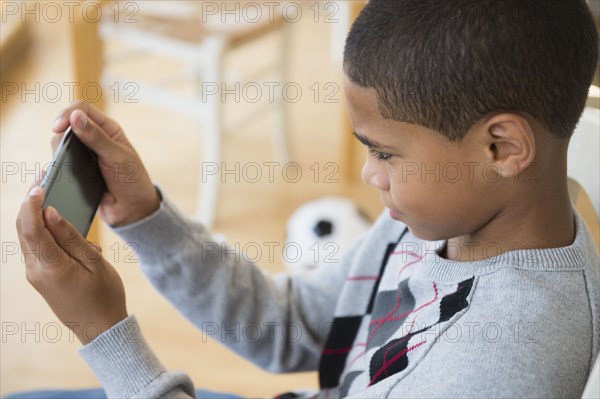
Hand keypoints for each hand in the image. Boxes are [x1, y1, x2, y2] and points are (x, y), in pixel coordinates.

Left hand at [16, 183, 127, 344]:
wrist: (100, 327)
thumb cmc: (104, 295)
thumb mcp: (95, 262)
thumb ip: (71, 237)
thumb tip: (51, 213)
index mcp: (52, 267)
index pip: (32, 228)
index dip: (32, 203)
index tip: (39, 183)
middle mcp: (35, 271)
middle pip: (23, 229)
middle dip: (30, 203)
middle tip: (42, 178)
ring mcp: (34, 274)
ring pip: (26, 236)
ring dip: (33, 214)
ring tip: (47, 192)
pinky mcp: (39, 276)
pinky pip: (34, 246)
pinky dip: (40, 229)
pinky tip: (54, 218)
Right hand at [52, 100, 159, 226]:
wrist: (132, 210)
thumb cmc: (132, 180)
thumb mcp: (116, 157)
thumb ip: (96, 137)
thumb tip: (75, 116)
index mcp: (108, 129)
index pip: (82, 109)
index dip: (66, 114)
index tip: (57, 127)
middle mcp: (95, 138)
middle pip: (66, 127)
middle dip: (61, 138)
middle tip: (64, 155)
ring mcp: (85, 155)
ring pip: (61, 146)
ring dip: (60, 156)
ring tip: (71, 169)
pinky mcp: (78, 170)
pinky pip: (61, 165)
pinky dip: (60, 169)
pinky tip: (63, 177)